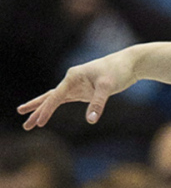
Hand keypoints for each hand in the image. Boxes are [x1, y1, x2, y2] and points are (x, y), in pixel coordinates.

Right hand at [19, 49, 138, 127]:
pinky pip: (65, 100)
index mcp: (72, 77)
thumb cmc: (117, 71)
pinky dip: (54, 106)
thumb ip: (98, 103)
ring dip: (42, 109)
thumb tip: (90, 121)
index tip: (39, 122)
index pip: (55, 97)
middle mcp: (71, 81)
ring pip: (55, 99)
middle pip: (49, 98)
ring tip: (30, 120)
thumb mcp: (108, 86)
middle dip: (36, 110)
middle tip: (24, 123)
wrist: (129, 64)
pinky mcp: (83, 91)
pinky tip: (46, 112)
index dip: (47, 110)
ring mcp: (76, 86)